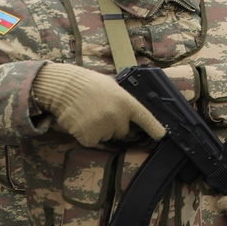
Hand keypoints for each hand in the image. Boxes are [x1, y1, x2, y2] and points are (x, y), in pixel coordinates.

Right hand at [31, 62, 166, 146]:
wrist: (64, 87)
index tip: (162, 135)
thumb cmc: (88, 84)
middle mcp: (119, 117)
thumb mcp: (113, 87)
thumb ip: (123, 101)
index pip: (145, 118)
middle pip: (122, 131)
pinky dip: (85, 134)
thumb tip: (128, 112)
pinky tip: (80, 121)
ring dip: (98, 129)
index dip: (155, 128)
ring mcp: (104, 127)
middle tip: (99, 110)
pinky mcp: (89, 136)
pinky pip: (92, 141)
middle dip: (113, 124)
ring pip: (106, 136)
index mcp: (127, 102)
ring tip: (87, 113)